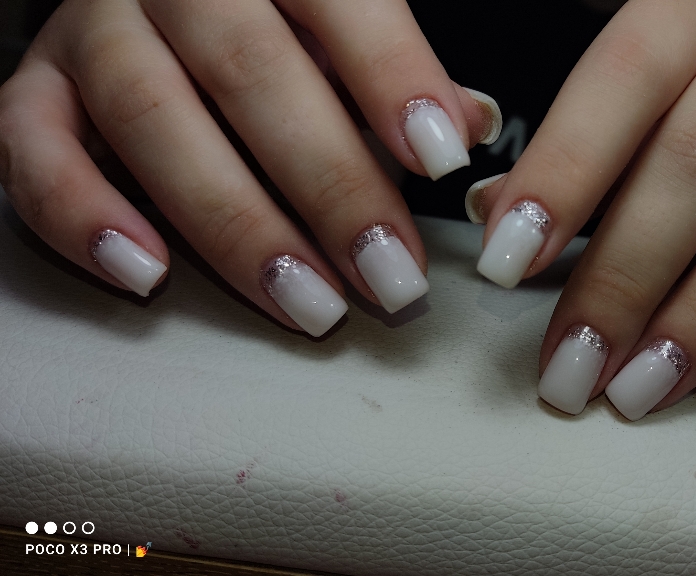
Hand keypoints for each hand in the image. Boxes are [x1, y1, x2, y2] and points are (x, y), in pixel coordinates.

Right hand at [0, 0, 500, 335]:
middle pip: (251, 73)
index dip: (392, 76)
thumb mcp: (343, 28)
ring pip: (151, 118)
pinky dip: (83, 215)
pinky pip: (33, 149)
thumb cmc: (273, 24)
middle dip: (330, 185)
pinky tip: (149, 275)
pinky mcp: (37, 87)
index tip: (444, 159)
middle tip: (390, 273)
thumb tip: (469, 123)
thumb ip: (396, 72)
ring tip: (311, 303)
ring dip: (235, 226)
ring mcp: (94, 30)